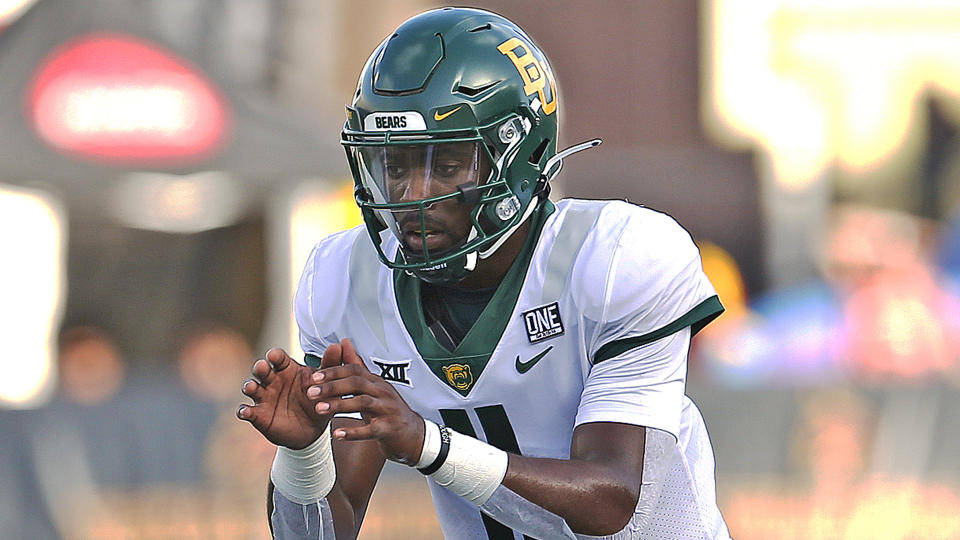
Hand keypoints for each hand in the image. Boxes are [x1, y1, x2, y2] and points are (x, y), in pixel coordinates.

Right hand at [237, 347, 331, 449]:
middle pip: (262, 369)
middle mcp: (273, 380)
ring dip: (250, 386)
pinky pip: (247, 411)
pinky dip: (244, 411)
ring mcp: (264, 397)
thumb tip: (339, 345)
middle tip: (262, 368)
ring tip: (252, 387)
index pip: (278, 358)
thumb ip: (331, 365)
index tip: (274, 356)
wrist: (313, 430)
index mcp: (288, 369)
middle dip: (260, 367)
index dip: (275, 355)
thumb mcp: (326, 383)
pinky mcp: (258, 415)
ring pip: (251, 387)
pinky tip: (245, 412)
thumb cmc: (318, 400)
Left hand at [307, 338, 424, 464]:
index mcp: (375, 381)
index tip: (313, 377)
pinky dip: (354, 432)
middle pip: (356, 383)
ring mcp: (387, 410)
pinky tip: (337, 434)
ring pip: (362, 403)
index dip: (333, 372)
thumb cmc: (388, 409)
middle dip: (332, 386)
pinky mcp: (389, 429)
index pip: (354, 370)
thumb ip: (357, 366)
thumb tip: (344, 342)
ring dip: (339, 405)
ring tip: (319, 410)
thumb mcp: (373, 387)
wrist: (412, 434)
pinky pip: (371, 430)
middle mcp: (382, 392)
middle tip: (310, 393)